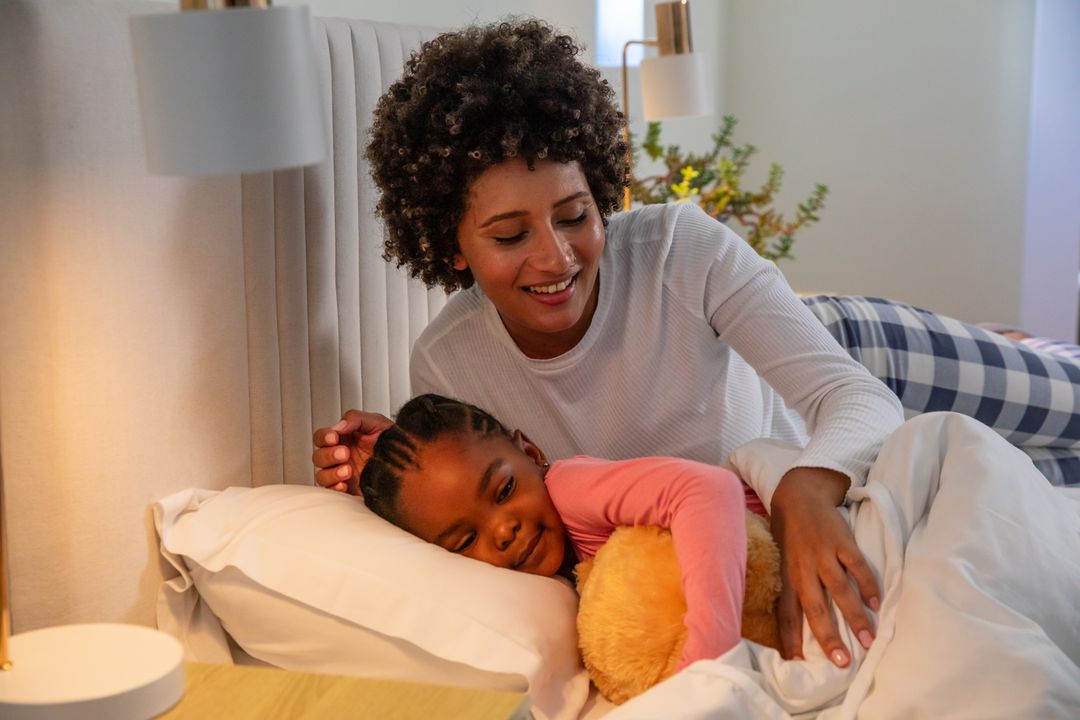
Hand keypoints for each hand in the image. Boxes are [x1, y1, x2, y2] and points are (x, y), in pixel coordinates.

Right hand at [312, 410, 393, 494]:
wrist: (409, 463)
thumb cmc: (393, 441)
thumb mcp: (377, 423)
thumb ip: (355, 419)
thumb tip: (338, 426)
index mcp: (344, 439)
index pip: (322, 437)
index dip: (324, 437)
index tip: (334, 437)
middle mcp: (341, 457)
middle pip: (318, 457)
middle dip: (328, 455)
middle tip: (345, 453)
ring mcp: (344, 474)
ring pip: (322, 475)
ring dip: (331, 473)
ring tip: (348, 470)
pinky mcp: (350, 489)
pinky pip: (332, 492)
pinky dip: (335, 489)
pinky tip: (345, 485)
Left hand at [769, 467, 879, 666]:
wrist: (798, 496)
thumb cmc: (790, 537)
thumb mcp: (783, 564)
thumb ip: (792, 592)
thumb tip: (796, 630)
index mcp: (787, 577)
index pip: (785, 613)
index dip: (789, 638)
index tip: (797, 664)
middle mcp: (803, 568)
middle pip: (814, 608)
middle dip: (827, 636)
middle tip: (841, 662)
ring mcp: (823, 554)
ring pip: (838, 590)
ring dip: (854, 617)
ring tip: (869, 640)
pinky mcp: (841, 541)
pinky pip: (856, 565)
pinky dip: (867, 584)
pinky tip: (877, 602)